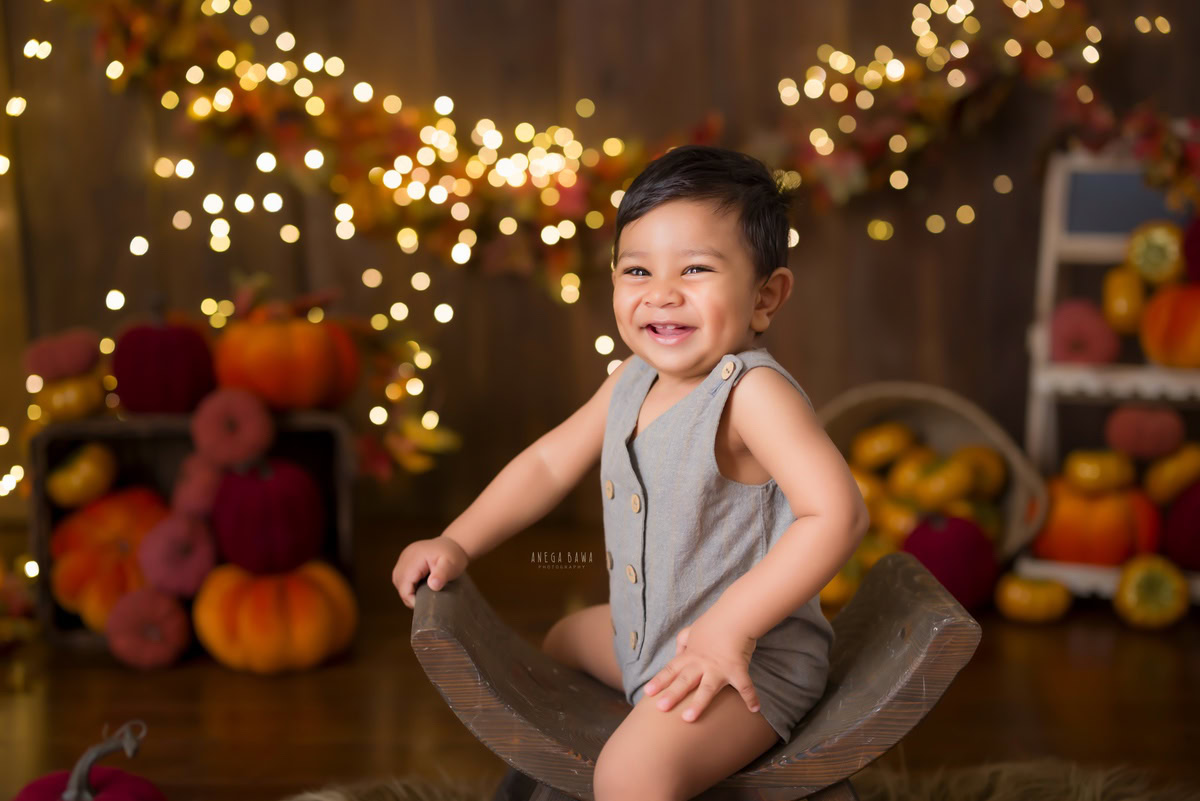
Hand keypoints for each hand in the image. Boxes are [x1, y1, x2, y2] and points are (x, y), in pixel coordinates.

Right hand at [392, 535, 469, 608]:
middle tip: (425, 601)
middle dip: (409, 596)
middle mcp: (405, 557)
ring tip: (422, 594)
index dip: (412, 599)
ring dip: (408, 591)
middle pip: (399, 584)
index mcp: (414, 559)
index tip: (426, 605)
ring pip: (398, 581)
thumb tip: (432, 585)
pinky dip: (408, 584)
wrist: (454, 543)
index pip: (404, 586)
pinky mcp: (405, 560)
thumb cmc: (453, 555)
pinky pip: (401, 576)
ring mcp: (404, 558)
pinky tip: (419, 587)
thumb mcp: (451, 565)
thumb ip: (442, 575)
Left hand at [641, 610, 760, 722]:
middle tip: (660, 708)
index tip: (647, 693)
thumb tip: (677, 653)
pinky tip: (754, 708)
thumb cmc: (713, 623)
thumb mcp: (692, 630)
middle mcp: (701, 664)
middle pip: (684, 681)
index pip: (671, 670)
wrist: (734, 616)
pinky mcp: (737, 669)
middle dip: (672, 694)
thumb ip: (682, 642)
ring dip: (698, 704)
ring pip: (706, 688)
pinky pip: (744, 685)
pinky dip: (751, 697)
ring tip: (688, 718)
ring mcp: (718, 668)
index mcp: (690, 656)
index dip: (659, 681)